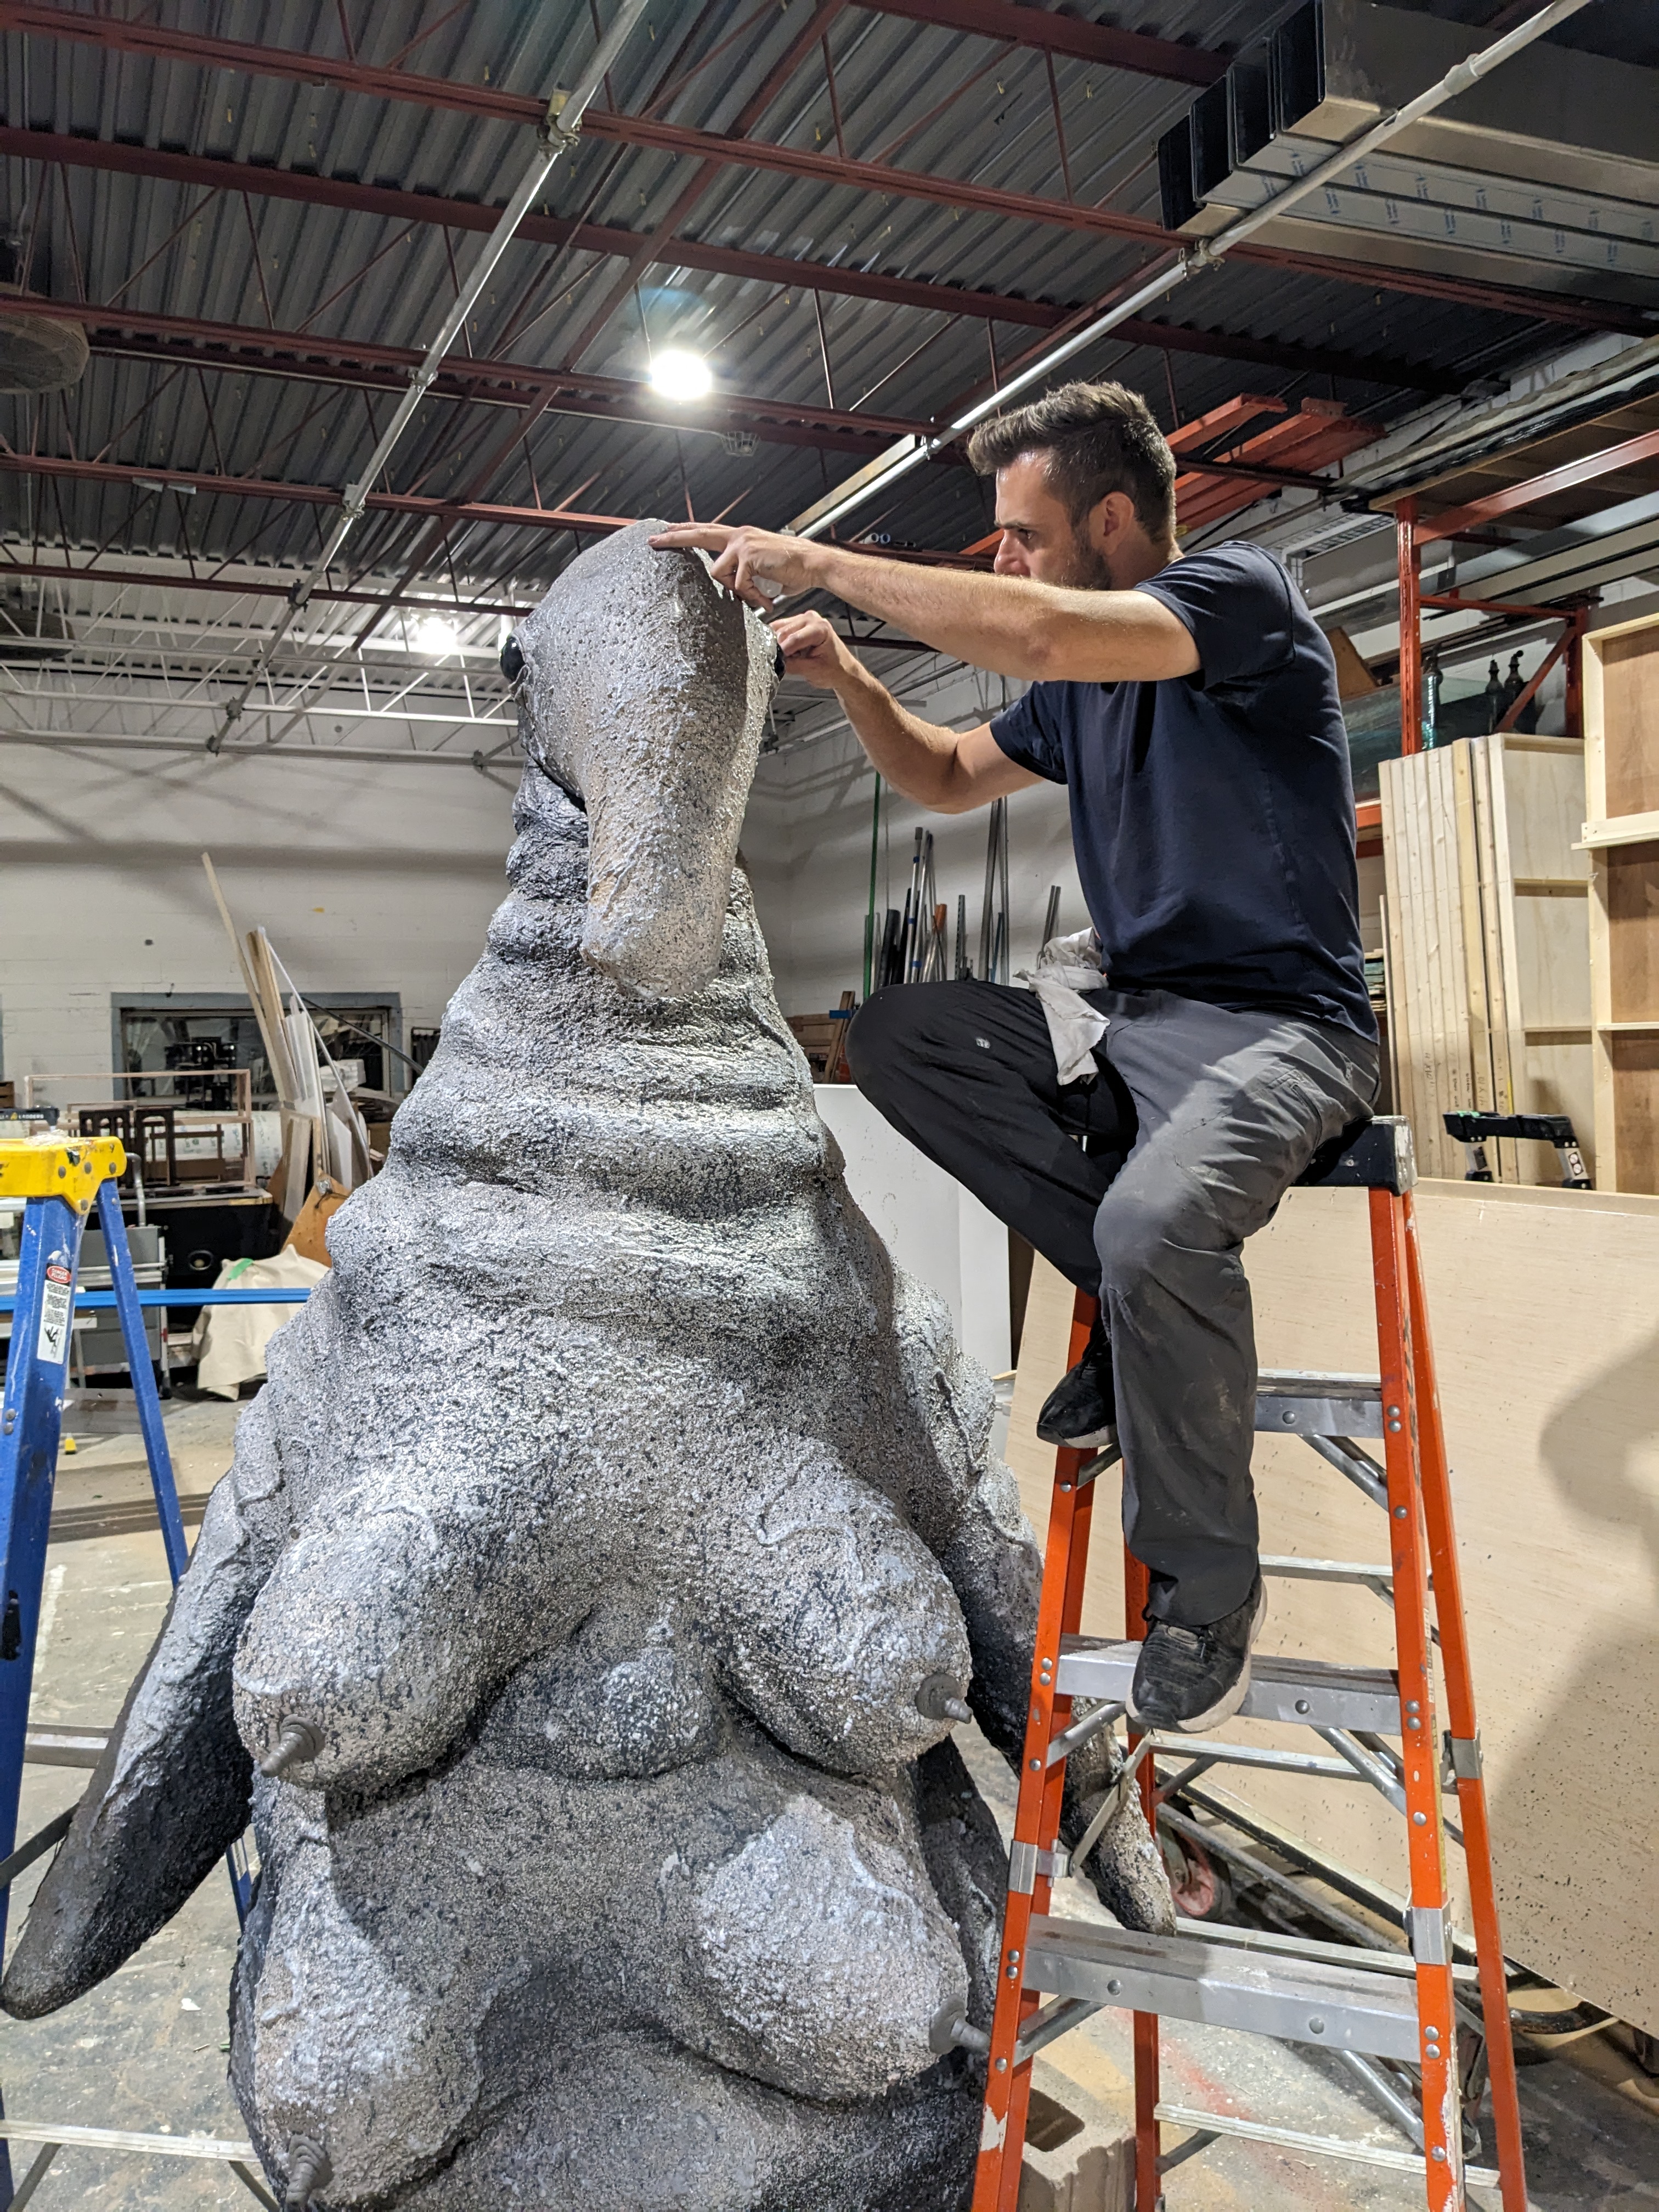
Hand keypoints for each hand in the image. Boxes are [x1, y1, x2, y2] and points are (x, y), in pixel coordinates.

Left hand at [648, 523, 822, 612]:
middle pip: (699, 534)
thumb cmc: (792, 569)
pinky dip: (751, 596)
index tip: (669, 530)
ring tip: (756, 598)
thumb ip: (745, 573)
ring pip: (718, 572)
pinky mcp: (748, 555)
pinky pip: (737, 583)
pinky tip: (766, 600)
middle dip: (674, 538)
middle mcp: (739, 535)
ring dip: (734, 590)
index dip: (687, 530)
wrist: (812, 565)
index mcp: (741, 537)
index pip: (708, 530)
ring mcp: (743, 543)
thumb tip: (734, 587)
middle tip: (653, 541)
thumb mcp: (763, 569)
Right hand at [771, 611, 854, 690]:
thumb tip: (775, 661)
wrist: (843, 670)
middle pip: (784, 632)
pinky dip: (779, 641)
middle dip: (779, 648)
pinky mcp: (798, 622)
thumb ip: (793, 665)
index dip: (782, 652)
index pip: (794, 638)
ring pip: (778, 628)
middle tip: (784, 662)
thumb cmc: (834, 670)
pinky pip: (780, 628)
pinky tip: (788, 651)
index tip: (776, 662)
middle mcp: (811, 619)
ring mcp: (804, 618)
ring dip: (778, 644)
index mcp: (820, 628)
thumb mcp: (813, 671)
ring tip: (789, 657)